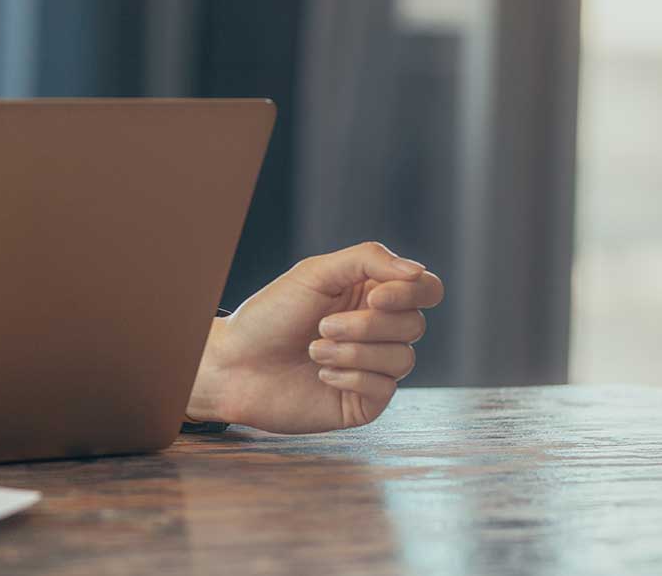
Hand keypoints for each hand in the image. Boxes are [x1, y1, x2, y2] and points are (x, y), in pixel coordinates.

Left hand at [185, 241, 442, 433]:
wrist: (235, 364)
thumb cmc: (271, 315)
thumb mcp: (316, 273)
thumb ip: (368, 260)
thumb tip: (418, 272)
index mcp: (372, 294)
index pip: (426, 289)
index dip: (411, 292)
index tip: (374, 297)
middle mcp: (379, 330)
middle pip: (415, 324)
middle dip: (367, 325)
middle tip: (323, 326)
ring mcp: (374, 367)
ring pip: (403, 358)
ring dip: (354, 352)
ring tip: (314, 350)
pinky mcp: (364, 401)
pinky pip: (385, 388)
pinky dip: (351, 376)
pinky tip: (321, 373)